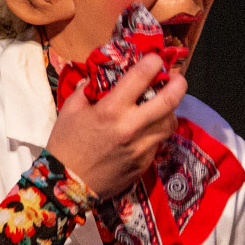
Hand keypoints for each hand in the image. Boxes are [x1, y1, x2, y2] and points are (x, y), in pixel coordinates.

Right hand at [45, 54, 186, 197]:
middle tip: (178, 78)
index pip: (142, 76)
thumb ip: (88, 89)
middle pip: (169, 101)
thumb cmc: (65, 144)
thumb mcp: (70, 109)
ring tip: (163, 106)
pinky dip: (156, 133)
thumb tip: (101, 75)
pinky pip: (158, 143)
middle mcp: (131, 127)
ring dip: (170, 111)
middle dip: (179, 84)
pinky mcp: (144, 164)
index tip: (155, 59)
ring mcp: (141, 148)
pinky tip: (147, 130)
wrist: (66, 185)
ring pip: (170, 124)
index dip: (153, 62)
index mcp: (111, 109)